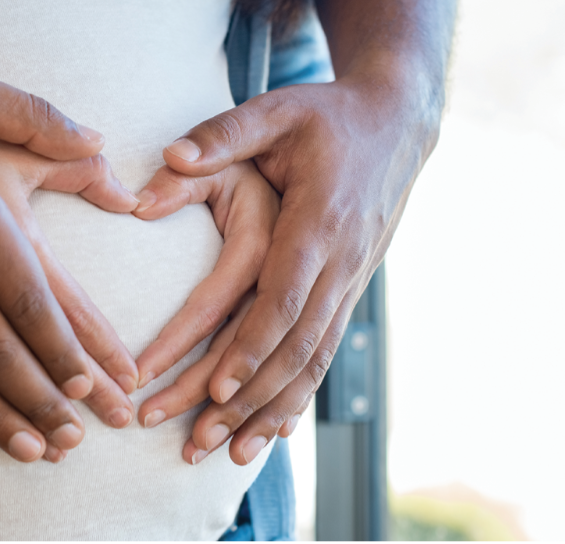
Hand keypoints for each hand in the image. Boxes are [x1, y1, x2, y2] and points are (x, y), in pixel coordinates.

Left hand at [151, 75, 437, 464]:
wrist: (397, 124)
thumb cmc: (326, 116)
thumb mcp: (275, 110)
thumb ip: (222, 134)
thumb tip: (167, 158)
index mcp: (319, 220)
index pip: (285, 296)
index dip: (252, 345)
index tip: (217, 387)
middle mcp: (340, 260)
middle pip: (295, 345)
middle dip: (248, 398)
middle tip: (198, 438)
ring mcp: (350, 280)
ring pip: (313, 361)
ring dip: (271, 411)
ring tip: (227, 453)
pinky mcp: (349, 291)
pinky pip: (324, 354)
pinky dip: (298, 396)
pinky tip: (271, 433)